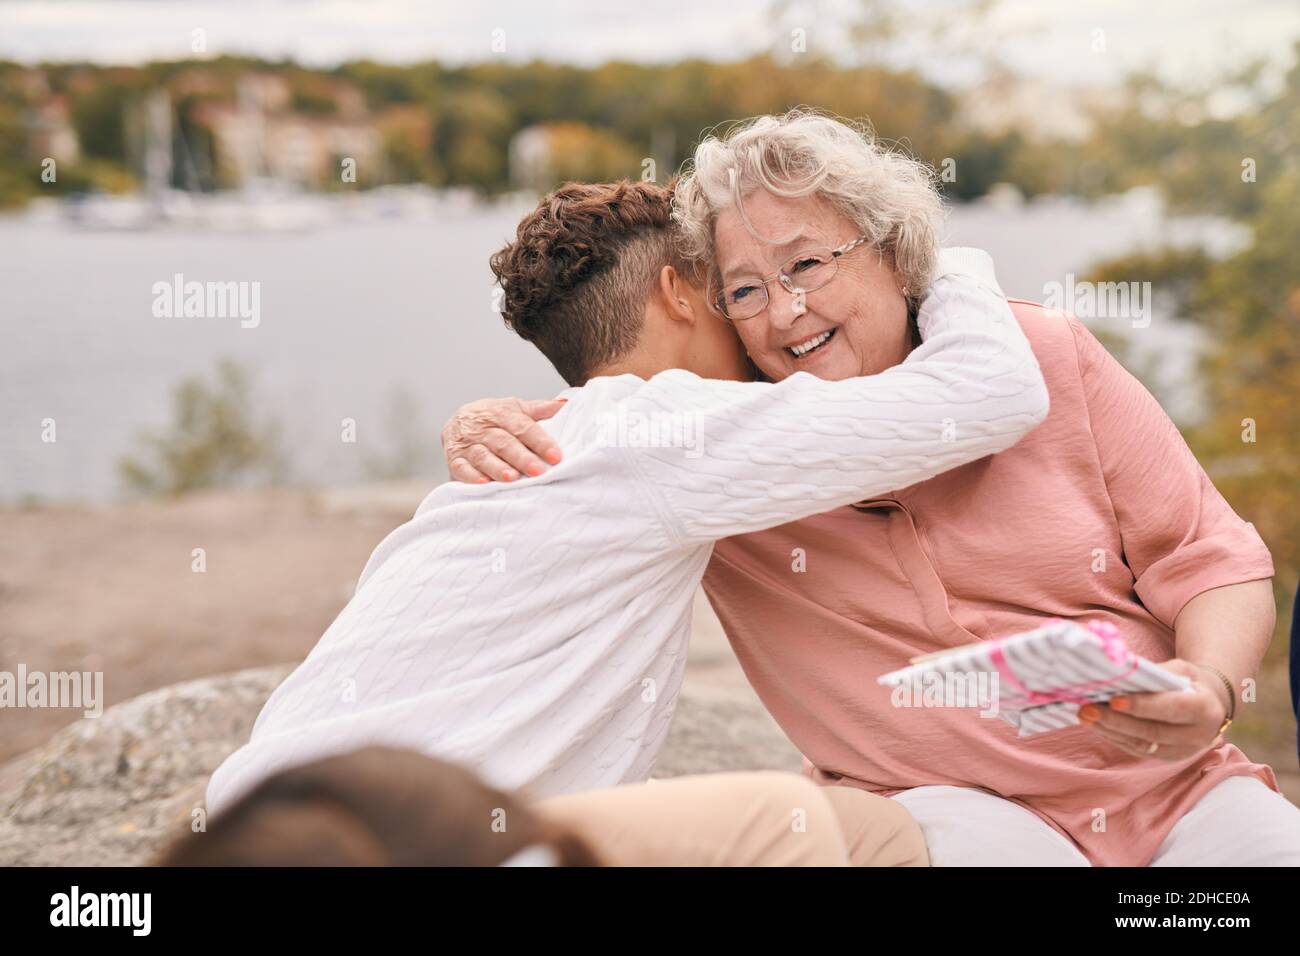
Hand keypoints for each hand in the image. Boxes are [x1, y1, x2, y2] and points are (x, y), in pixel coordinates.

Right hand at [441, 397, 565, 483]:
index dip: (539, 441)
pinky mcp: (454, 459)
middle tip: (537, 471)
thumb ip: (540, 409)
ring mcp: (466, 443)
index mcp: (500, 413)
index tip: (555, 456)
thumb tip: (567, 402)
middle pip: (503, 442)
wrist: (458, 421)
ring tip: (512, 478)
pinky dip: (471, 476)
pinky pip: (461, 468)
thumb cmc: (494, 418)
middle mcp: (482, 427)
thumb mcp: (515, 409)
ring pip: (482, 455)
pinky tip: (484, 483)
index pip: (522, 426)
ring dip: (497, 468)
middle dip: (521, 457)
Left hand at [1078, 659, 1230, 760]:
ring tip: (1084, 716)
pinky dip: (1114, 737)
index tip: (1113, 699)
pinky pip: (1137, 750)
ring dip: (1109, 731)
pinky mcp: (1168, 757)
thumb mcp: (1180, 669)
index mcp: (1205, 708)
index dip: (1142, 705)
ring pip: (1142, 745)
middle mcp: (1198, 735)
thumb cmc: (1190, 681)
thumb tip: (1117, 672)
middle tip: (1087, 708)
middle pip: (1152, 731)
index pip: (1171, 708)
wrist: (1210, 705)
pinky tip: (1095, 725)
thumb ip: (1155, 673)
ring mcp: (1183, 751)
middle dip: (1116, 721)